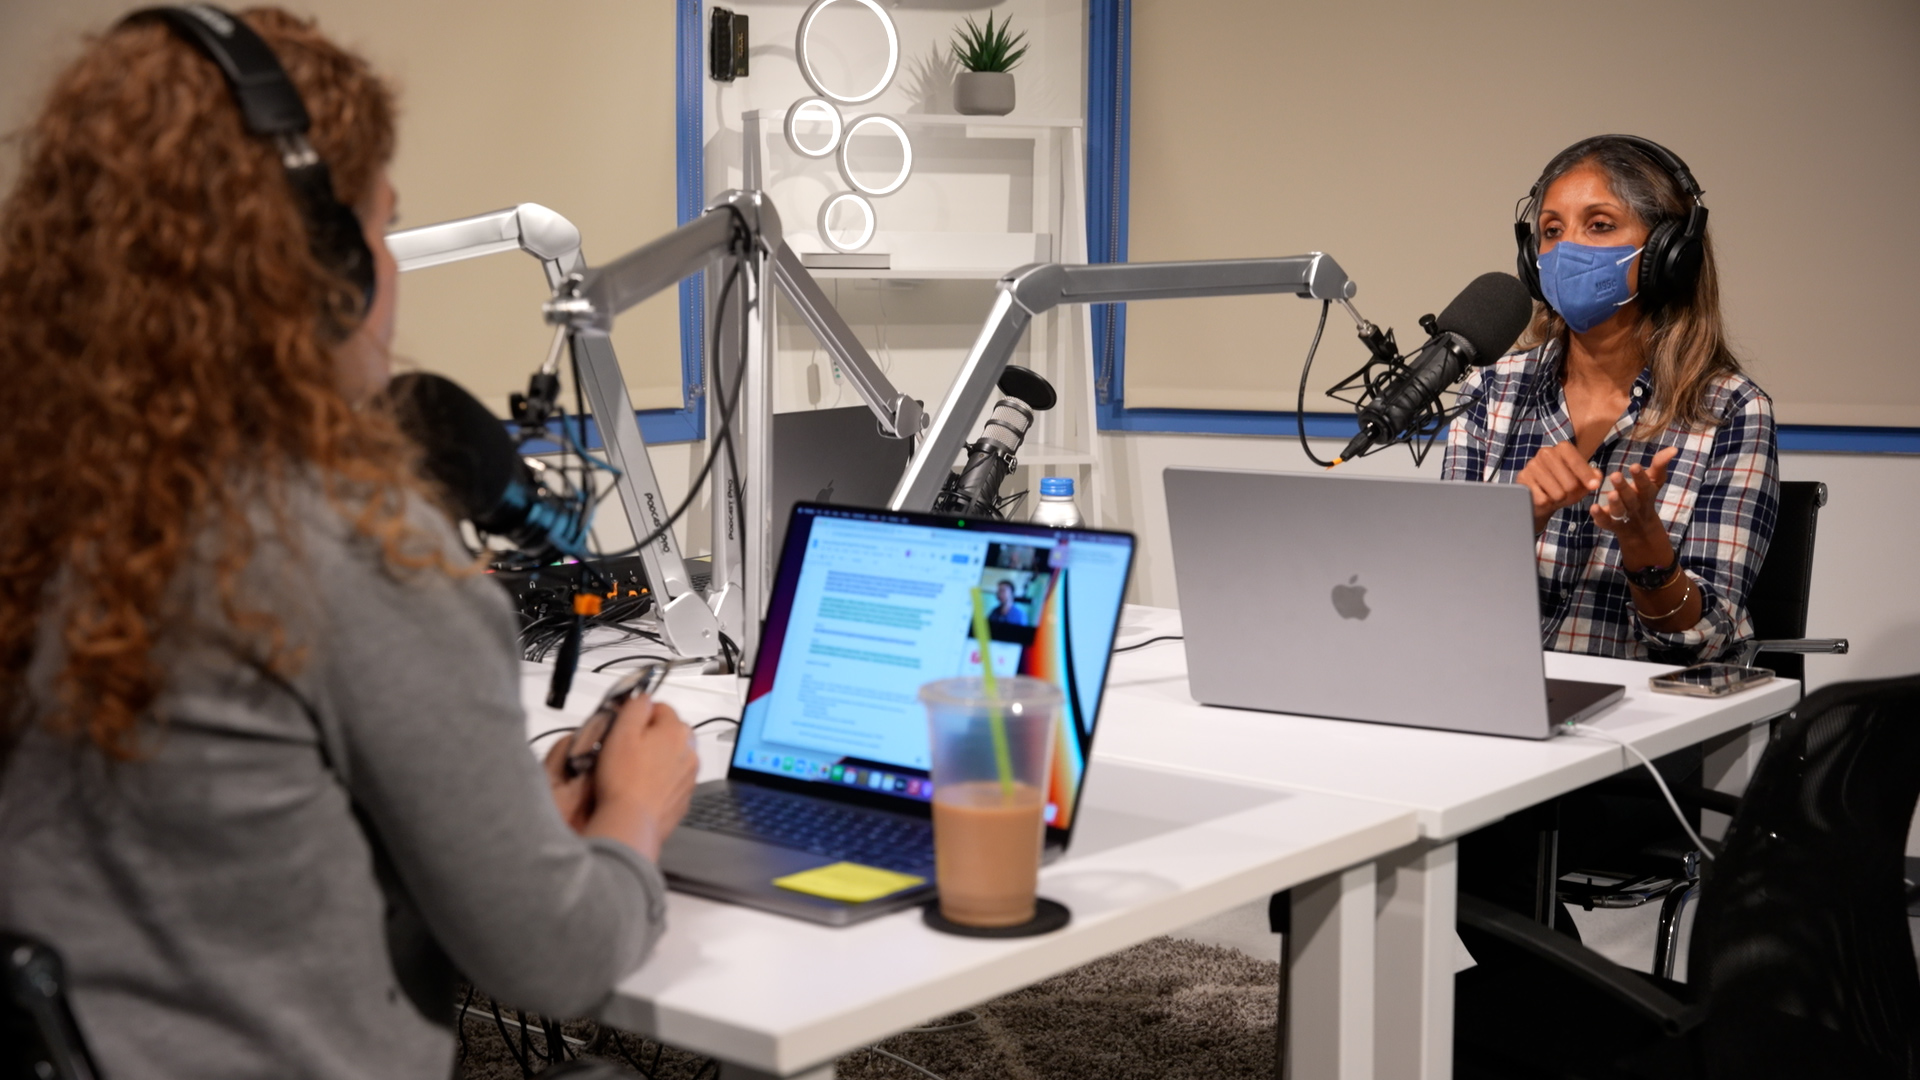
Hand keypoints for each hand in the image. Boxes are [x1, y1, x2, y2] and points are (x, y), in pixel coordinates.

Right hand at [544, 696, 697, 861]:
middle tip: (626, 748)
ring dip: (657, 758)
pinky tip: (641, 787)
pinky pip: (672, 779)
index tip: (625, 725)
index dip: (638, 714)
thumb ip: (635, 707)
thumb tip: (643, 698)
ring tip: (632, 769)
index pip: (660, 707)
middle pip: (670, 731)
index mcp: (676, 731)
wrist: (632, 822)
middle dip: (651, 735)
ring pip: (673, 756)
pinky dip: (660, 780)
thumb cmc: (624, 780)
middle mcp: (690, 751)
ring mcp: (689, 776)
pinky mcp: (684, 797)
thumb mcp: (621, 732)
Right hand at [1516, 442, 1601, 533]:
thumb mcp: (1581, 481)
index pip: (1577, 462)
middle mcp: (1546, 453)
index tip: (1594, 487)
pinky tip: (1543, 498)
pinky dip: (1546, 504)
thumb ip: (1593, 477)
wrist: (1540, 497)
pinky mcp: (1522, 480)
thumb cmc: (1563, 486)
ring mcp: (1532, 465)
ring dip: (1559, 500)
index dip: (1586, 476)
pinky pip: (1543, 500)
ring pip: (1557, 493)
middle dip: (1572, 494)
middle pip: (1570, 482)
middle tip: (1567, 494)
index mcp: (1562, 448)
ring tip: (1555, 496)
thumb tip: (1597, 478)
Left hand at [1589, 446, 1680, 561]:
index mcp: (1646, 493)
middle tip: (1615, 475)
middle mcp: (1635, 505)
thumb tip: (1673, 449)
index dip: (1640, 477)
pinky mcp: (1610, 523)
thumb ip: (1660, 464)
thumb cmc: (1644, 495)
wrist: (1639, 528)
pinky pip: (1605, 521)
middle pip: (1630, 498)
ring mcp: (1623, 516)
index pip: (1645, 485)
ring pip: (1619, 511)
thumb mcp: (1654, 480)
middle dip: (1623, 487)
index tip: (1634, 466)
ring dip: (1615, 503)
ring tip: (1610, 493)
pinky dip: (1599, 516)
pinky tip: (1593, 507)